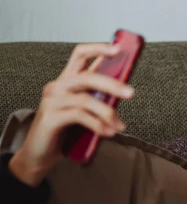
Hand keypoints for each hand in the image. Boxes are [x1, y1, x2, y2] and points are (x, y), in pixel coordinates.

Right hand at [9, 43, 134, 185]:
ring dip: (108, 113)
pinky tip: (108, 133)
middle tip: (130, 93)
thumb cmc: (64, 131)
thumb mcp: (82, 110)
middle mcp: (57, 87)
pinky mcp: (50, 118)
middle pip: (87, 76)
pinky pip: (79, 116)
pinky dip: (98, 125)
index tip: (119, 48)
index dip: (99, 48)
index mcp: (66, 80)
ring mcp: (52, 102)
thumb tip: (123, 89)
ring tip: (120, 126)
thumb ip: (96, 97)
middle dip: (112, 84)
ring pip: (85, 99)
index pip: (80, 54)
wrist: (39, 154)